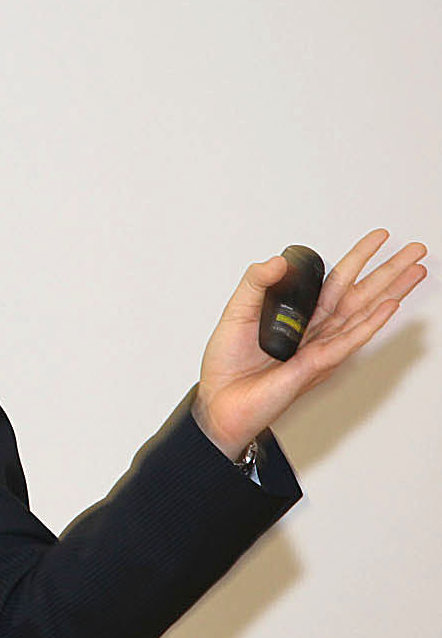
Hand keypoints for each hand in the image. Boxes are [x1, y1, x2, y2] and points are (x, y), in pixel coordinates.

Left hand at [193, 230, 426, 458]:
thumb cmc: (228, 364)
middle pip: (360, 293)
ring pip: (364, 313)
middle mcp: (316, 329)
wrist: (221, 400)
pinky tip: (389, 305)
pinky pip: (348, 340)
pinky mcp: (316, 364)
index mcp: (300, 315)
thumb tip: (277, 261)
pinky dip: (371, 323)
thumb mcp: (237, 312)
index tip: (380, 238)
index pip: (336, 280)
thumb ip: (256, 283)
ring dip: (392, 291)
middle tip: (416, 250)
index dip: (358, 258)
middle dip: (390, 271)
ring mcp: (321, 346)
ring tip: (416, 270)